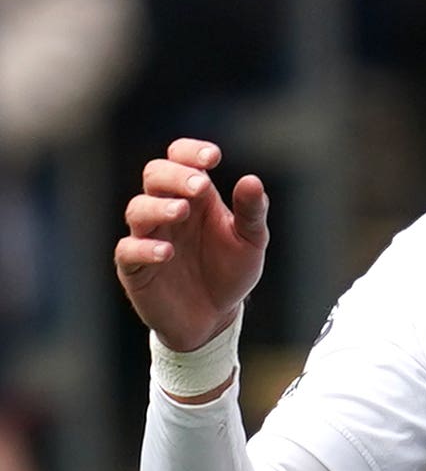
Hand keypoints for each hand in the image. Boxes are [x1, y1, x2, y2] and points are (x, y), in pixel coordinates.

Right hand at [115, 139, 268, 356]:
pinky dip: (144, 248)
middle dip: (174, 176)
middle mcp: (168, 210)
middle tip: (200, 186)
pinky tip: (165, 252)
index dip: (191, 152)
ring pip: (137, 209)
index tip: (212, 156)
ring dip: (158, 207)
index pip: (181, 159)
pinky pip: (128, 251)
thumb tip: (252, 180)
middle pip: (155, 175)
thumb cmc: (229, 272)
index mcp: (195, 197)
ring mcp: (148, 236)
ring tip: (181, 211)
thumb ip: (252, 213)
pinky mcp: (135, 267)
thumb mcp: (250, 242)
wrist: (215, 318)